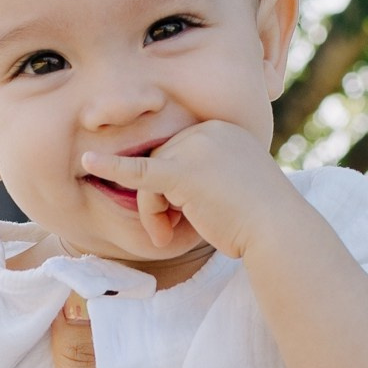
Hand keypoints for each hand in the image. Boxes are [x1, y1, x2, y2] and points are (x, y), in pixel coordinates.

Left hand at [91, 122, 299, 262]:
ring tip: (169, 237)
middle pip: (160, 164)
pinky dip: (110, 168)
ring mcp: (195, 148)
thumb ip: (206, 180)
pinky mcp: (182, 172)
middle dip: (159, 203)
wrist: (279, 231)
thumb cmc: (261, 219)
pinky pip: (138, 173)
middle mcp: (207, 131)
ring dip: (153, 213)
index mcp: (221, 130)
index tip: (190, 216)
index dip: (174, 191)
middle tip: (170, 233)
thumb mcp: (233, 188)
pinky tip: (88, 163)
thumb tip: (182, 192)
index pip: (178, 155)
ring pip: (149, 179)